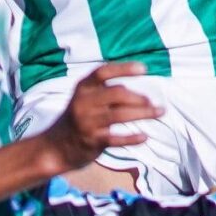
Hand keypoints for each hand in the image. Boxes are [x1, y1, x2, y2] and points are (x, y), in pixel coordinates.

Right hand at [37, 62, 157, 173]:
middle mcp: (83, 102)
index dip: (124, 68)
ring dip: (143, 113)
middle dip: (139, 97)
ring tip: (160, 112)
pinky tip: (144, 137)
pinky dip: (132, 138)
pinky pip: (116, 139)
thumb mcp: (85, 100)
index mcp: (83, 88)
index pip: (103, 72)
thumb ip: (106, 93)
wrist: (55, 147)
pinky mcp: (92, 141)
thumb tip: (141, 94)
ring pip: (120, 115)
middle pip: (117, 93)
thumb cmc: (78, 119)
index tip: (144, 68)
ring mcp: (87, 122)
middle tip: (153, 102)